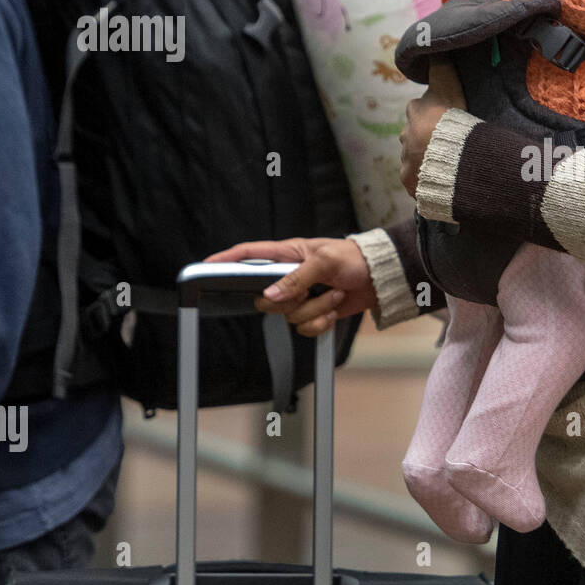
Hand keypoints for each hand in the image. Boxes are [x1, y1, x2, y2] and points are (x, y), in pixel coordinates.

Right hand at [204, 237, 374, 336]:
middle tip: (310, 291)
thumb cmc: (354, 259)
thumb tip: (271, 296)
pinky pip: (304, 329)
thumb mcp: (325, 262)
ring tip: (332, 294)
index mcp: (286, 255)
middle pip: (264, 300)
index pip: (248, 256)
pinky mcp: (313, 313)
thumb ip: (296, 279)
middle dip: (288, 302)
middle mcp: (288, 277)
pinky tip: (333, 309)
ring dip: (315, 310)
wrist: (379, 279)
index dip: (225, 260)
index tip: (205, 266)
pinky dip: (321, 322)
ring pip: (287, 317)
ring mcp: (300, 297)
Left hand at [400, 61, 465, 197]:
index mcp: (415, 112)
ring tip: (445, 163)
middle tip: (446, 142)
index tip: (445, 120)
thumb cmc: (453, 120)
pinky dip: (424, 179)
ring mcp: (406, 159)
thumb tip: (436, 48)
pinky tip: (440, 180)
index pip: (419, 109)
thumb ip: (442, 68)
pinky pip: (416, 179)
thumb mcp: (448, 87)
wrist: (453, 158)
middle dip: (424, 137)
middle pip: (413, 133)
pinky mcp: (408, 179)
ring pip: (413, 157)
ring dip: (424, 158)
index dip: (432, 113)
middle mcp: (405, 134)